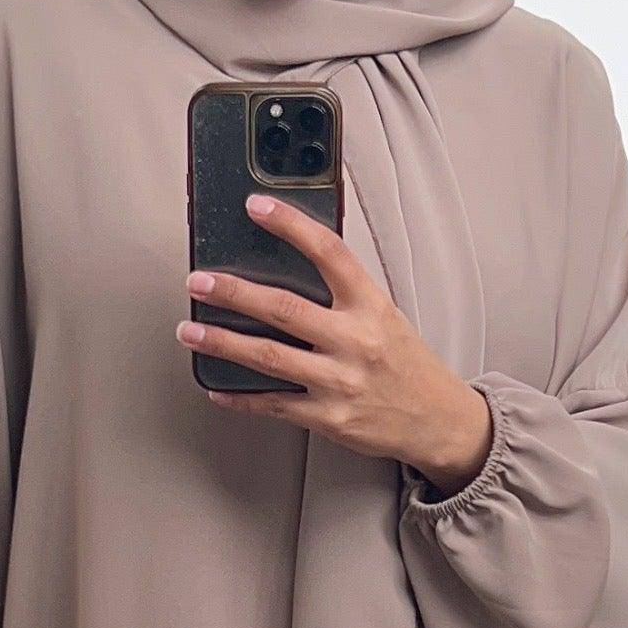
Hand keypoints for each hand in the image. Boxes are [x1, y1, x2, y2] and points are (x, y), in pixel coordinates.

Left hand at [177, 191, 494, 490]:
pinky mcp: (329, 418)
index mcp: (370, 306)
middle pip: (284, 308)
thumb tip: (290, 265)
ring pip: (269, 357)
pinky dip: (240, 397)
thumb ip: (344, 294)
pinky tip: (216, 387)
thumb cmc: (407, 364)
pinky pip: (274, 404)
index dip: (290, 225)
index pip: (329, 252)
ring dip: (222, 343)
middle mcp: (355, 341)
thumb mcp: (385, 316)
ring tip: (190, 331)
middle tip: (199, 282)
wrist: (438, 421)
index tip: (256, 206)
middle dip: (233, 293)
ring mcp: (340, 382)